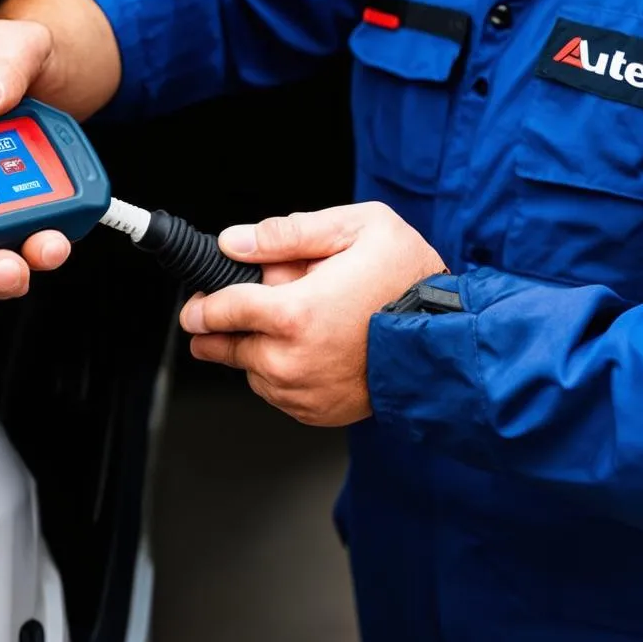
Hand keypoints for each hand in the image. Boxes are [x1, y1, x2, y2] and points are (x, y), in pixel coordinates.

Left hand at [179, 202, 446, 426]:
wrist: (449, 340)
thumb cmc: (410, 282)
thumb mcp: (357, 228)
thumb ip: (287, 233)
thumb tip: (234, 242)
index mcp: (293, 314)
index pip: (218, 311)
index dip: (200, 305)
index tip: (193, 305)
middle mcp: (291, 361)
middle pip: (225, 347)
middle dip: (222, 328)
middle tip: (237, 311)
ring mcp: (302, 392)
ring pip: (251, 372)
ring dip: (258, 349)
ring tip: (301, 324)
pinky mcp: (316, 412)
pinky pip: (276, 393)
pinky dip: (282, 372)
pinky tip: (313, 349)